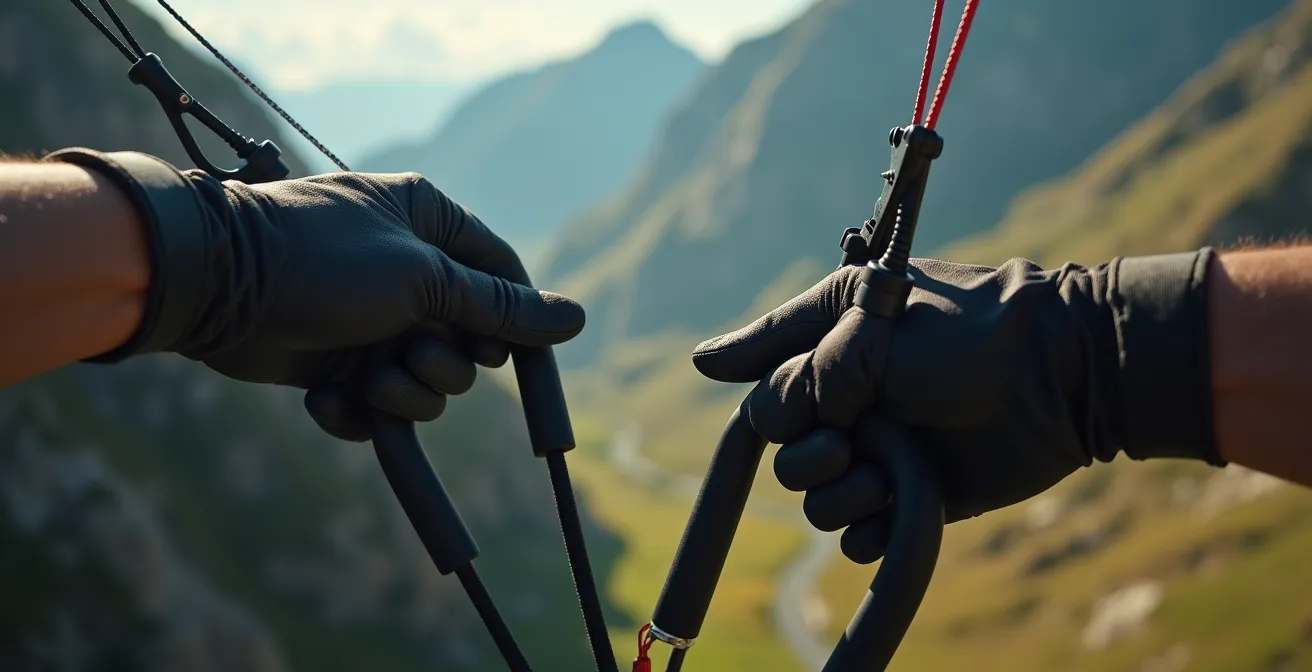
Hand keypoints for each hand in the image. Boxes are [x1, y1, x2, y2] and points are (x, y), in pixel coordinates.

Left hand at [194, 171, 584, 439]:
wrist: (214, 287)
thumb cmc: (321, 262)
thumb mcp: (421, 278)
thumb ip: (499, 306)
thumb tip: (576, 318)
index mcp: (429, 223)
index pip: (503, 275)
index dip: (517, 323)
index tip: (517, 359)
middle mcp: (407, 269)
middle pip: (471, 340)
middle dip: (446, 363)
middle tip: (413, 355)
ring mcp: (372, 320)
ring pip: (429, 382)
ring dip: (403, 392)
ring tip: (367, 380)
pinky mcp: (339, 363)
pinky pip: (377, 407)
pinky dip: (358, 412)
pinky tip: (330, 398)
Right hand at [691, 258, 1133, 562]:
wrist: (1060, 378)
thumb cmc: (966, 335)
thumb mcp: (869, 329)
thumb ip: (794, 364)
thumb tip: (703, 363)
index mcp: (830, 350)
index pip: (762, 390)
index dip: (775, 410)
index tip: (808, 405)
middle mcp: (846, 402)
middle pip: (782, 454)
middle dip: (812, 457)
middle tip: (856, 439)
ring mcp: (876, 451)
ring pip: (816, 502)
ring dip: (845, 495)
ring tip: (891, 472)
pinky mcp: (908, 497)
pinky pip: (857, 538)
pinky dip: (870, 532)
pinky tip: (899, 506)